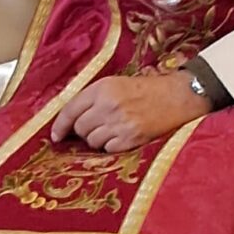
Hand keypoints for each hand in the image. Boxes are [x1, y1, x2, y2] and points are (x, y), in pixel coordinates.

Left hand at [49, 72, 210, 154]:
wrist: (177, 97)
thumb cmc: (146, 90)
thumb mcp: (116, 84)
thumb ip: (93, 98)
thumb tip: (70, 121)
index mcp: (102, 88)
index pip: (70, 110)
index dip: (60, 126)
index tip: (56, 137)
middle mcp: (108, 105)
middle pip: (80, 128)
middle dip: (84, 131)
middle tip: (100, 126)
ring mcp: (119, 123)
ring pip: (92, 141)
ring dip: (98, 140)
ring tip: (114, 130)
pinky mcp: (131, 139)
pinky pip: (108, 149)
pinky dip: (112, 147)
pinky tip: (123, 137)